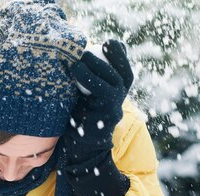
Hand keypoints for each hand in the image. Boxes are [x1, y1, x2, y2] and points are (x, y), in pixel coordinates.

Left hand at [66, 40, 133, 164]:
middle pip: (125, 74)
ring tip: (80, 59)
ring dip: (98, 65)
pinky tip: (75, 71)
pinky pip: (104, 92)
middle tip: (101, 44)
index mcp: (115, 92)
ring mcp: (115, 108)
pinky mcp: (107, 115)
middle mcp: (119, 100)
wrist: (78, 147)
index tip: (109, 43)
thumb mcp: (81, 96)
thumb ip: (85, 81)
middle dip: (117, 55)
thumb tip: (73, 58)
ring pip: (116, 81)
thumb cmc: (75, 119)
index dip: (120, 54)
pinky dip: (90, 78)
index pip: (123, 70)